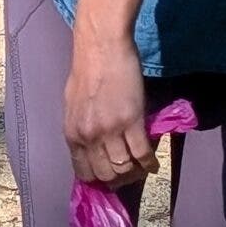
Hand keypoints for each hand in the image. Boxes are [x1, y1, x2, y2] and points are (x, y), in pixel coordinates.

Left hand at [64, 33, 152, 187]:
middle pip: (105, 174)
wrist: (101, 47)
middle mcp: (88, 136)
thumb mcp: (74, 105)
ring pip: (124, 168)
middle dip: (119, 179)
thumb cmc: (87, 70)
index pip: (83, 172)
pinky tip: (153, 162)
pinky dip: (149, 162)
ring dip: (135, 171)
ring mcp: (109, 130)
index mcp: (72, 133)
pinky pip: (142, 153)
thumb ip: (82, 128)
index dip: (98, 179)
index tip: (110, 177)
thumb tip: (92, 147)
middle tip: (130, 172)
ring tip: (142, 166)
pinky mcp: (131, 121)